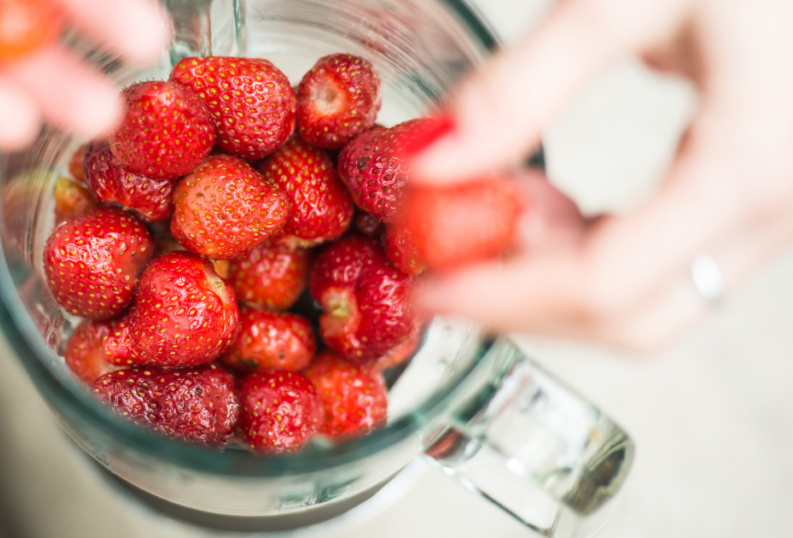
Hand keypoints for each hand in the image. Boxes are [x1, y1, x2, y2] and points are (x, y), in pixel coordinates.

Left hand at [410, 0, 792, 349]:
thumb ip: (524, 84)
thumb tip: (431, 162)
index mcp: (747, 166)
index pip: (603, 284)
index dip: (499, 297)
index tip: (425, 288)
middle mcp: (775, 208)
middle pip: (629, 318)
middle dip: (521, 302)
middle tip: (438, 262)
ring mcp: (774, 209)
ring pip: (650, 301)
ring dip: (552, 275)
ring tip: (487, 208)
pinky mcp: (757, 193)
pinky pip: (667, 262)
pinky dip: (590, 248)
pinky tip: (541, 201)